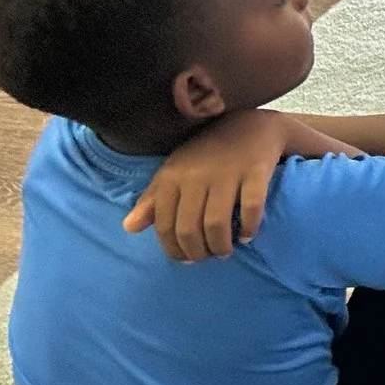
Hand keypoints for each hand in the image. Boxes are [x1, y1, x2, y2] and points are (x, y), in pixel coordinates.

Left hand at [123, 110, 361, 262]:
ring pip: (217, 223)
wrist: (248, 125)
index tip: (186, 259)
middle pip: (190, 229)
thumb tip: (128, 228)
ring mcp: (226, 174)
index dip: (174, 249)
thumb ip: (152, 201)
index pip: (165, 225)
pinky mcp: (255, 172)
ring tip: (225, 251)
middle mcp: (195, 177)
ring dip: (220, 246)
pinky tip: (247, 236)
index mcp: (171, 178)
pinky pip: (251, 207)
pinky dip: (249, 228)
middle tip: (208, 257)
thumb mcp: (173, 173)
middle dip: (198, 252)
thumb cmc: (205, 155)